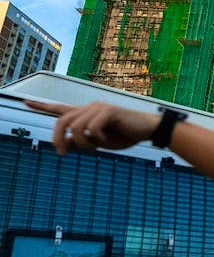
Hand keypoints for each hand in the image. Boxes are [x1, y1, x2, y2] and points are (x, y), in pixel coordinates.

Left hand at [24, 100, 159, 154]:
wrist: (147, 130)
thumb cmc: (124, 136)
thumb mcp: (99, 143)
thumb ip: (80, 143)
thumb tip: (63, 145)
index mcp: (86, 114)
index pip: (59, 108)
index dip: (41, 106)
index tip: (24, 102)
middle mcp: (89, 107)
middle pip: (62, 121)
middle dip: (57, 139)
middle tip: (61, 154)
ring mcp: (98, 107)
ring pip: (76, 128)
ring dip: (83, 144)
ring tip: (95, 149)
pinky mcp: (108, 111)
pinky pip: (91, 129)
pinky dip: (97, 140)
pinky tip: (106, 142)